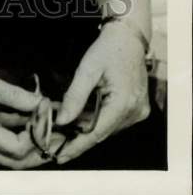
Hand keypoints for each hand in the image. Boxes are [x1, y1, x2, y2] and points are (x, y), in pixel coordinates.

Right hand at [0, 56, 48, 168]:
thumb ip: (17, 96)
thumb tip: (43, 104)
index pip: (17, 148)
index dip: (36, 137)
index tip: (47, 120)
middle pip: (14, 162)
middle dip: (37, 153)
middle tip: (56, 140)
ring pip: (7, 155)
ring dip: (28, 146)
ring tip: (46, 131)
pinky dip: (15, 136)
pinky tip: (27, 122)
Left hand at [52, 22, 149, 164]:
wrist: (128, 37)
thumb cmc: (107, 49)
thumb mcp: (87, 69)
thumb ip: (74, 96)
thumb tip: (61, 121)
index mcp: (124, 104)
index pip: (96, 133)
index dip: (77, 146)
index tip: (59, 157)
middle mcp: (135, 113)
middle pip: (101, 132)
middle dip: (78, 138)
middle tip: (55, 143)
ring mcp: (139, 112)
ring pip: (107, 128)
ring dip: (87, 130)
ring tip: (64, 132)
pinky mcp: (138, 109)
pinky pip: (114, 121)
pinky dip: (98, 121)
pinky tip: (81, 119)